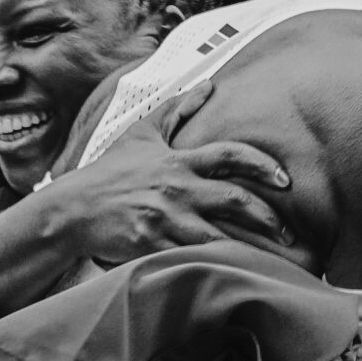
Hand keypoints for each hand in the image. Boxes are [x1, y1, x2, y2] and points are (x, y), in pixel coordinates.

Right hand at [30, 132, 292, 266]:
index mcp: (178, 161)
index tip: (284, 179)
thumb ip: (177, 109)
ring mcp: (164, 219)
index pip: (230, 155)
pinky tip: (238, 276)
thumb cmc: (110, 173)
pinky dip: (216, 268)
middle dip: (267, 216)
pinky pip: (192, 260)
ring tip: (275, 260)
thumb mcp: (142, 135)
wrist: (72, 210)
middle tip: (289, 230)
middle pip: (234, 199)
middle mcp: (176, 189)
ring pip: (219, 236)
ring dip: (250, 249)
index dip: (262, 164)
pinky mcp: (152, 247)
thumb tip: (209, 84)